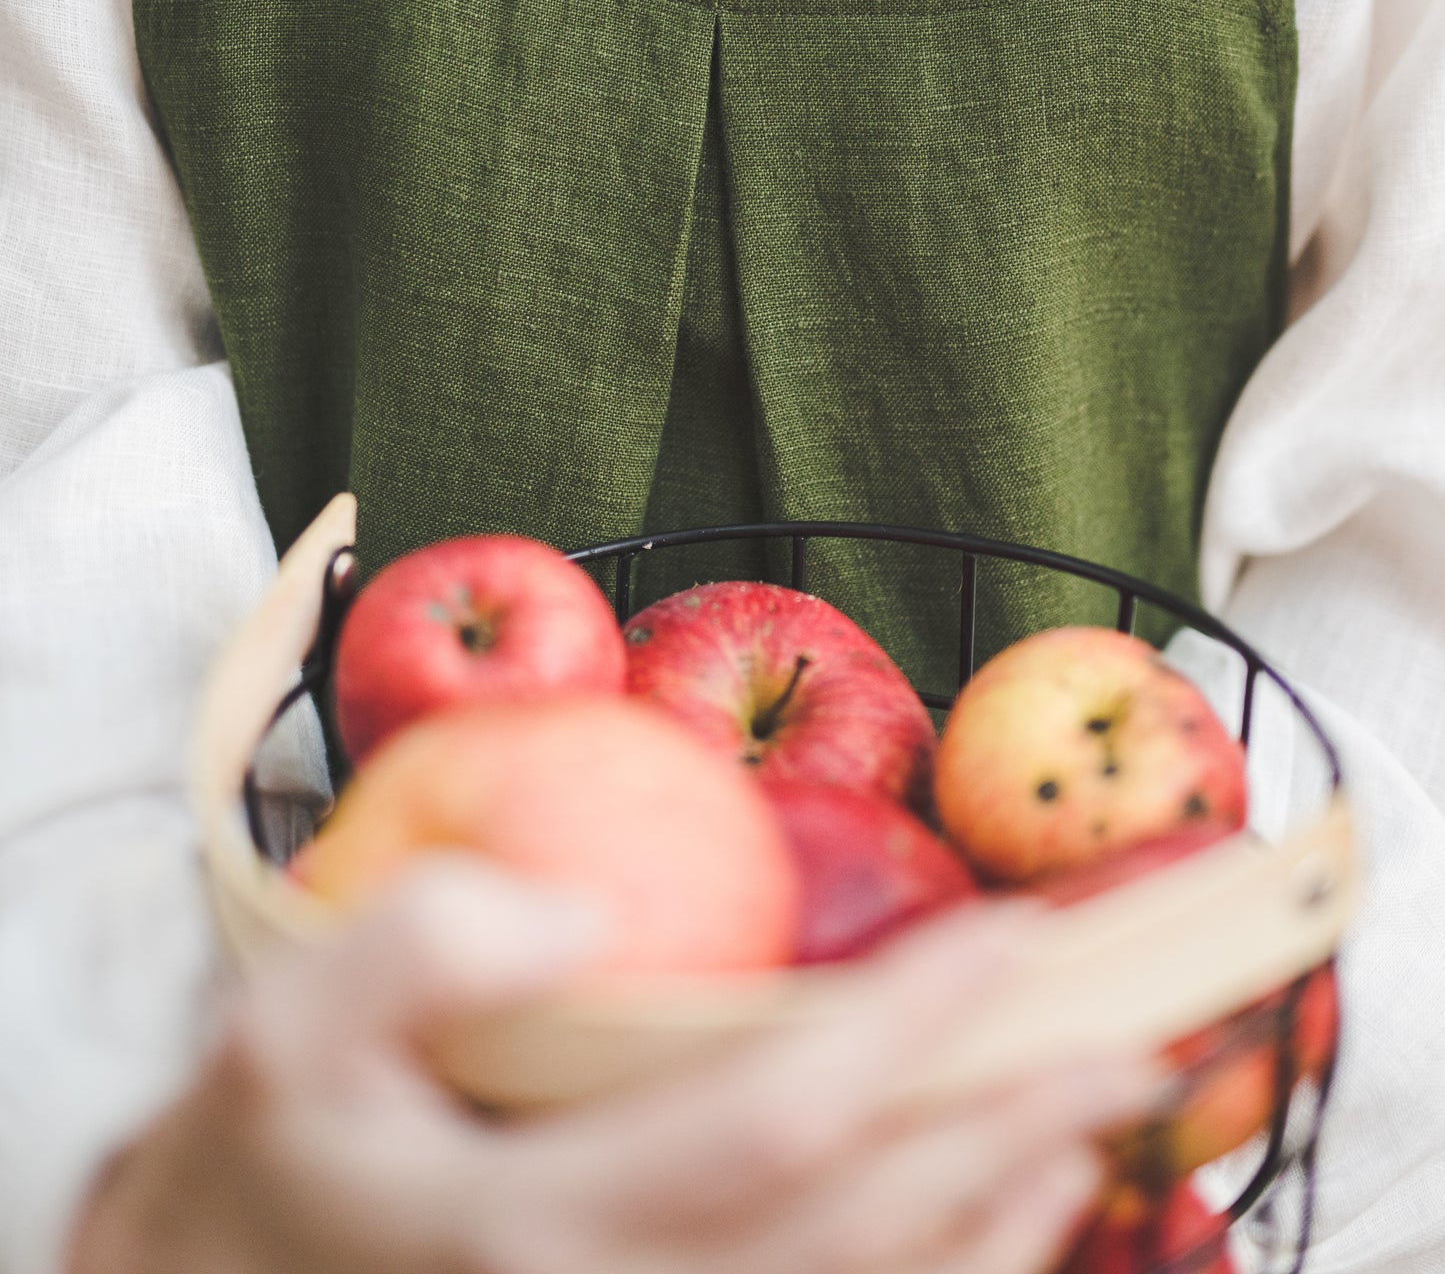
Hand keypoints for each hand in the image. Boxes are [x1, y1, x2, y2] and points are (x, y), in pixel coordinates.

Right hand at [66, 857, 1151, 1273]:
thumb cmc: (248, 1176)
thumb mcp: (274, 1034)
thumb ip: (411, 951)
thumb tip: (582, 906)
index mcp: (528, 1236)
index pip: (776, 1122)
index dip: (912, 1030)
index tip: (1012, 938)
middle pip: (860, 1240)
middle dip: (1008, 1136)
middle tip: (1131, 1041)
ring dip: (999, 1231)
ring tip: (1091, 1131)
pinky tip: (988, 1236)